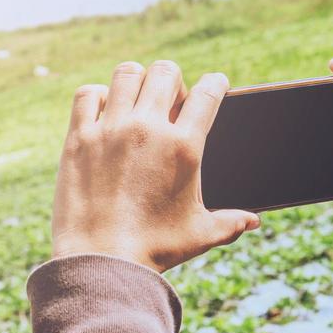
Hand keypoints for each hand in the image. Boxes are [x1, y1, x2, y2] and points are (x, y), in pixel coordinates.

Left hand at [51, 60, 259, 272]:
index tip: (215, 85)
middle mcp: (148, 128)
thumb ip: (230, 223)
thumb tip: (253, 222)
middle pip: (166, 71)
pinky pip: (88, 94)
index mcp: (184, 147)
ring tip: (137, 100)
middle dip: (174, 80)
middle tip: (171, 102)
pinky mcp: (79, 137)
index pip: (209, 92)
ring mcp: (111, 129)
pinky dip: (97, 96)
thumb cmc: (153, 249)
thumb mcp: (199, 235)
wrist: (101, 261)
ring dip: (136, 81)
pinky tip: (104, 112)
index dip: (216, 83)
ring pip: (127, 73)